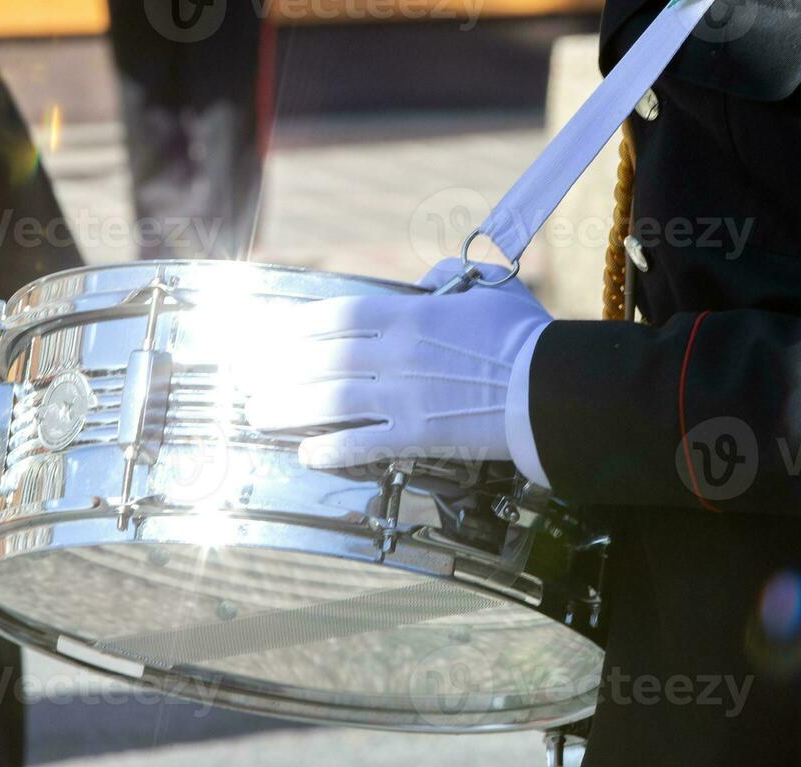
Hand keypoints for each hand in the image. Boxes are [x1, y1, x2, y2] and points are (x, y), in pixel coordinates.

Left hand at [245, 259, 551, 471]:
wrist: (553, 390)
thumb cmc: (528, 337)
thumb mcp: (492, 289)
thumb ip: (452, 279)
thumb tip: (429, 278)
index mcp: (412, 314)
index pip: (335, 315)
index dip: (293, 327)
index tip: (267, 335)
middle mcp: (397, 354)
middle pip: (319, 359)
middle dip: (276, 370)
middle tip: (247, 379)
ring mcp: (404, 397)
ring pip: (327, 400)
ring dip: (286, 407)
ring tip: (258, 413)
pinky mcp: (419, 436)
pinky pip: (361, 444)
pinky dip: (328, 449)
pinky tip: (306, 453)